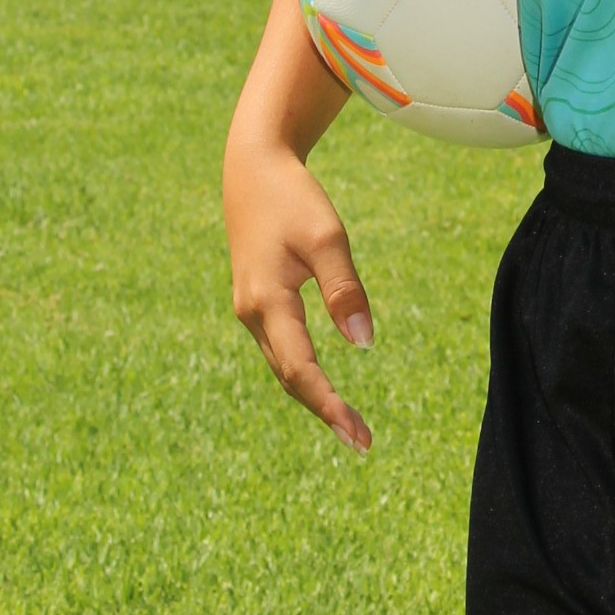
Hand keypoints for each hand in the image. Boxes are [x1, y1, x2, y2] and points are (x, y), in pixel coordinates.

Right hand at [225, 135, 376, 449]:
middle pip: (290, 377)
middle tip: (363, 443)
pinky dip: (303, 375)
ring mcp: (251, 311)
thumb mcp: (327, 237)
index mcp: (268, 302)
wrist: (251, 171)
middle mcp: (253, 314)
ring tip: (350, 426)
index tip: (358, 436)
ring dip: (314, 397)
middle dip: (325, 411)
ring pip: (284, 367)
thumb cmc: (292, 199)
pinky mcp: (257, 304)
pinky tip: (324, 390)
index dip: (330, 405)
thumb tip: (364, 343)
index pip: (302, 369)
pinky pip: (281, 351)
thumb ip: (345, 289)